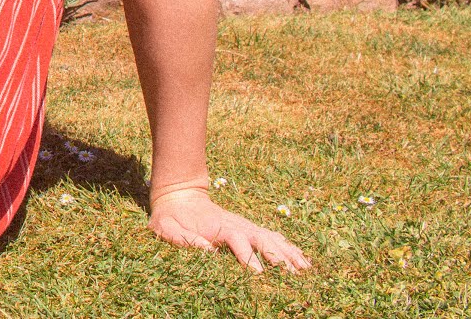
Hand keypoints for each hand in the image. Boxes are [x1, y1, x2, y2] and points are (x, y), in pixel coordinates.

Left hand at [149, 187, 311, 273]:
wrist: (180, 196)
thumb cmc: (170, 217)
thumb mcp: (165, 227)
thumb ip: (182, 238)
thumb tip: (207, 249)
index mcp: (219, 226)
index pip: (237, 241)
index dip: (248, 256)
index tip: (259, 273)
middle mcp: (237, 225)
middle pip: (261, 239)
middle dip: (277, 257)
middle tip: (292, 275)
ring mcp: (245, 226)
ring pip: (271, 239)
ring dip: (289, 253)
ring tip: (305, 270)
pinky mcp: (249, 229)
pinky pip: (273, 238)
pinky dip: (288, 248)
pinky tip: (302, 260)